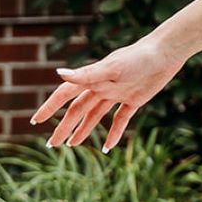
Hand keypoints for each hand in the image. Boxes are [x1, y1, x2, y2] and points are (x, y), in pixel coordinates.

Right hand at [30, 35, 186, 151]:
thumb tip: (58, 73)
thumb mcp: (111, 68)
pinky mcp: (133, 99)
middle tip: (51, 144)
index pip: (65, 95)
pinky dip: (113, 133)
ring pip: (94, 115)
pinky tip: (107, 148)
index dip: (50, 107)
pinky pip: (120, 119)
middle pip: (77, 109)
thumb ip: (85, 74)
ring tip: (72, 145)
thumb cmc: (138, 58)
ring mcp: (117, 93)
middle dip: (63, 126)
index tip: (35, 121)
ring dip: (83, 130)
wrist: (166, 53)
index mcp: (92, 78)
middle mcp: (101, 86)